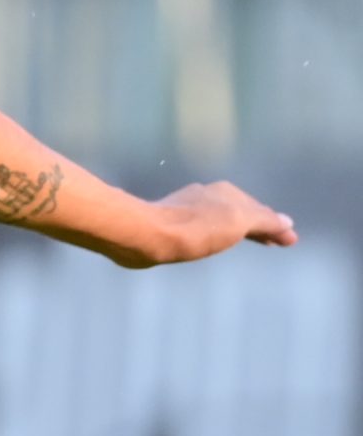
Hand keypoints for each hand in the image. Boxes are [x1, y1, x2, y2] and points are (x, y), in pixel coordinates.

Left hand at [144, 181, 296, 265]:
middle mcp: (207, 195)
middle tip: (275, 242)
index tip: (289, 240)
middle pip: (241, 212)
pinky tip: (209, 242)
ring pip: (220, 220)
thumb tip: (287, 222)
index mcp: (226, 192)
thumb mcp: (239, 222)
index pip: (260, 211)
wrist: (146, 236)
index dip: (276, 226)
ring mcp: (185, 208)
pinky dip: (215, 235)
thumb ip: (264, 221)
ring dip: (237, 230)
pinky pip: (201, 229)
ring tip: (247, 241)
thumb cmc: (195, 228)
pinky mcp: (167, 223)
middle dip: (259, 226)